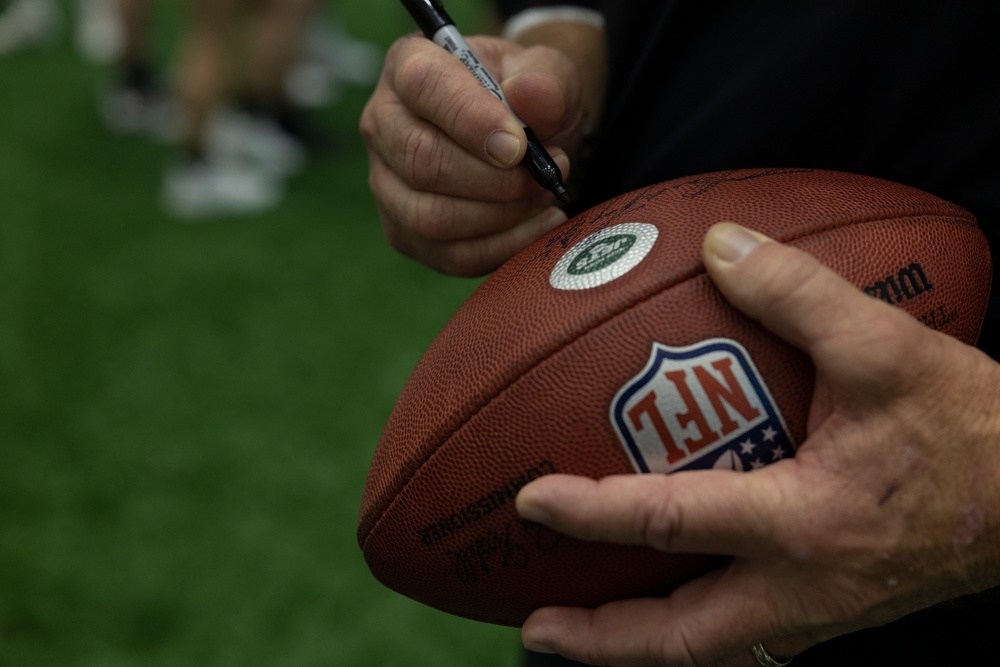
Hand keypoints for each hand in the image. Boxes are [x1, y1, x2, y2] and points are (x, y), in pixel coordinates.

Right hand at [360, 33, 585, 275]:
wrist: (523, 137)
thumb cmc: (526, 99)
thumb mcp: (548, 73)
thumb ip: (546, 79)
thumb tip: (528, 96)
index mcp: (409, 66)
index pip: (424, 86)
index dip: (472, 118)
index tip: (519, 146)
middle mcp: (383, 125)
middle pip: (421, 162)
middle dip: (494, 180)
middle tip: (543, 175)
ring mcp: (387, 184)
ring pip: (431, 218)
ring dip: (501, 216)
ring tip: (543, 196)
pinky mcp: (405, 233)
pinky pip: (451, 255)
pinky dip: (503, 247)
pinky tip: (537, 224)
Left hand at [516, 223, 999, 665]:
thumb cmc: (974, 430)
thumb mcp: (888, 348)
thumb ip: (799, 294)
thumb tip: (720, 246)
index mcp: (803, 523)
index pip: (668, 521)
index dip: (591, 512)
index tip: (530, 498)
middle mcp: (804, 586)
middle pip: (681, 640)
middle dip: (603, 643)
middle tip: (537, 627)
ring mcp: (822, 610)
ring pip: (712, 649)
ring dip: (642, 645)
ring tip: (585, 632)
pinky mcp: (839, 607)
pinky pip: (748, 632)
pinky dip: (696, 626)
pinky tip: (674, 595)